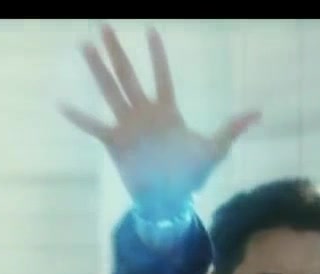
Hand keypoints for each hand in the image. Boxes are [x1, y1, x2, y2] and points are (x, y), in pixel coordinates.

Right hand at [59, 25, 260, 214]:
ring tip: (85, 46)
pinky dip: (79, 117)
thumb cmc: (190, 175)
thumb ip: (232, 128)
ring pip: (110, 91)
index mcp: (167, 111)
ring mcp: (128, 126)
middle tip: (104, 26)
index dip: (158, 56)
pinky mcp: (115, 143)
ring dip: (98, 70)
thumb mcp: (215, 149)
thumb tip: (257, 112)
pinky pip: (94, 126)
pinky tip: (62, 103)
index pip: (162, 76)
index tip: (151, 30)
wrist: (169, 200)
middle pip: (129, 75)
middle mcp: (144, 113)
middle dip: (117, 51)